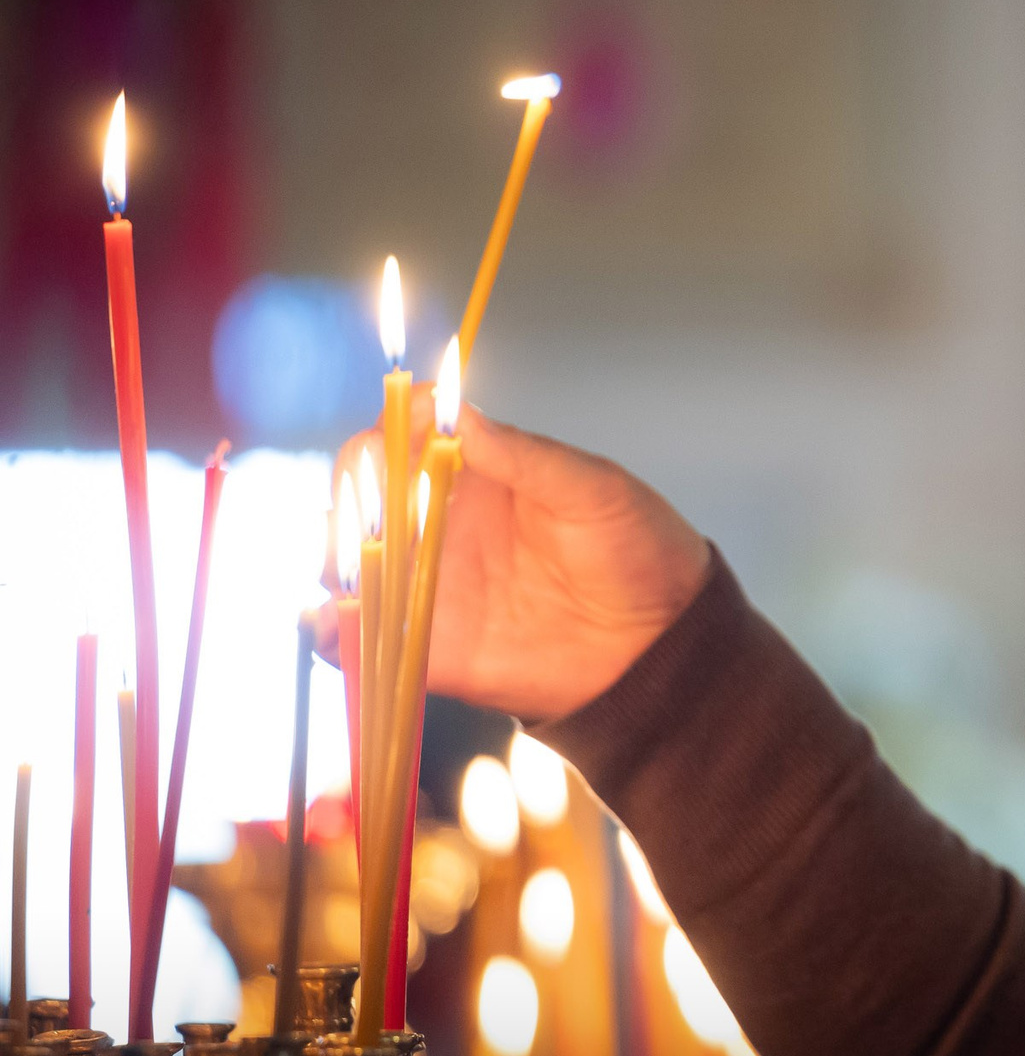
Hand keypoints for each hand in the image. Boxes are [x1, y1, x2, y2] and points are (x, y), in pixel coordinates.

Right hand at [317, 407, 711, 723]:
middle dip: (351, 500)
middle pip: (357, 500)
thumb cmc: (637, 547)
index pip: (398, 440)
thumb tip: (454, 410)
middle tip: (376, 514)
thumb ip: (522, 455)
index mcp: (472, 475)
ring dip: (333, 561)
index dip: (385, 435)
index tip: (395, 443)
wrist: (661, 639)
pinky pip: (357, 640)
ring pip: (343, 565)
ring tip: (358, 568)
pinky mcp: (427, 645)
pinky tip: (339, 623)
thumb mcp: (591, 488)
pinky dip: (332, 632)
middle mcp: (438, 526)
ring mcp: (427, 585)